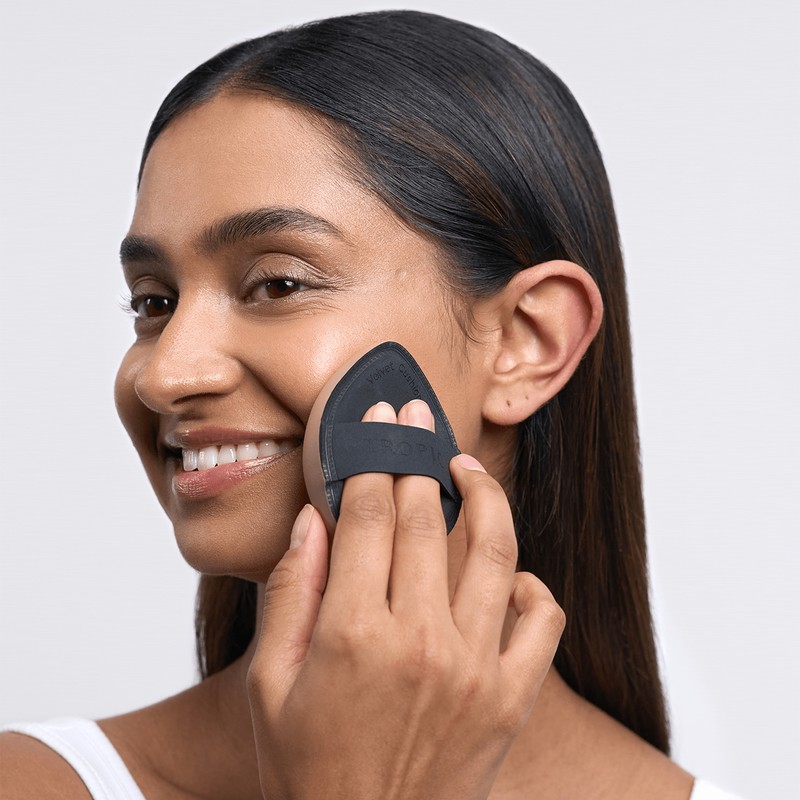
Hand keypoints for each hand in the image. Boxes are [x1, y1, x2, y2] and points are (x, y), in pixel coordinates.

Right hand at [247, 400, 564, 799]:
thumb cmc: (308, 770)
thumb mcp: (268, 685)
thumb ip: (289, 594)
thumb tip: (313, 520)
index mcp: (352, 634)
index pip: (368, 515)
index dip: (371, 457)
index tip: (378, 422)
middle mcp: (420, 641)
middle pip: (427, 519)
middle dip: (417, 456)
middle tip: (416, 419)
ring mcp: (474, 669)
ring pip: (494, 553)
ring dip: (484, 497)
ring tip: (466, 466)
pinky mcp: (511, 699)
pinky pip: (541, 621)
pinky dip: (532, 585)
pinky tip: (509, 570)